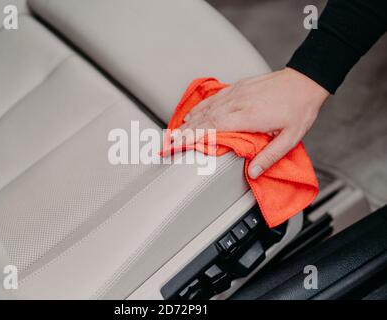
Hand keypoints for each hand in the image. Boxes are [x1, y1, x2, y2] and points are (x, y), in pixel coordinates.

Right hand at [177, 67, 329, 178]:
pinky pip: (213, 98)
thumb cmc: (299, 109)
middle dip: (183, 132)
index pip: (213, 128)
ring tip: (174, 133)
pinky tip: (191, 114)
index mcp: (249, 116)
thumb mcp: (291, 138)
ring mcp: (237, 93)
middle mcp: (239, 102)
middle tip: (167, 143)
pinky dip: (199, 107)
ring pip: (206, 108)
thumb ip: (270, 156)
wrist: (305, 81)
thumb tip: (252, 172)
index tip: (176, 144)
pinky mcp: (238, 87)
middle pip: (204, 118)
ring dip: (188, 121)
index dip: (192, 136)